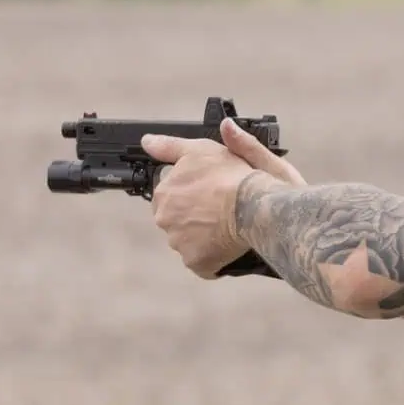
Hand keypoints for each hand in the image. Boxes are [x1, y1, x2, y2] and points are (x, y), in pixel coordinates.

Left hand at [142, 118, 306, 277]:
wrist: (255, 205)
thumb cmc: (231, 175)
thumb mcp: (201, 149)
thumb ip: (170, 146)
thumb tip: (147, 141)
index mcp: (163, 194)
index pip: (169, 197)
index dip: (189, 194)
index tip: (207, 192)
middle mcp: (165, 220)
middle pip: (176, 221)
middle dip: (192, 217)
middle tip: (218, 210)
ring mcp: (180, 244)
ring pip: (188, 242)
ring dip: (202, 237)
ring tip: (226, 226)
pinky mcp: (197, 263)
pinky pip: (202, 263)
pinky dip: (213, 257)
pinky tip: (227, 245)